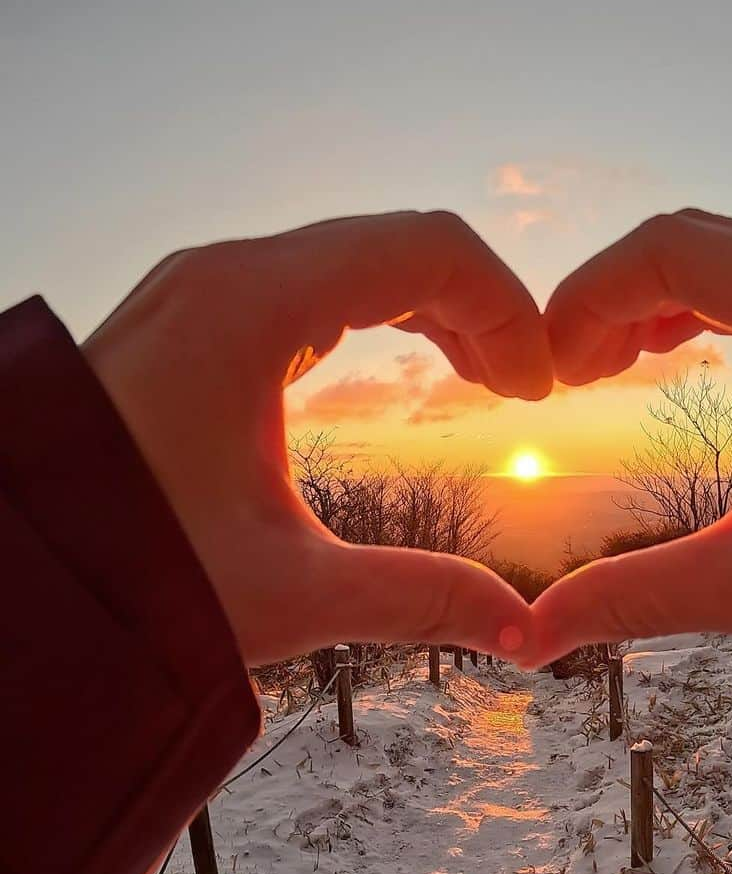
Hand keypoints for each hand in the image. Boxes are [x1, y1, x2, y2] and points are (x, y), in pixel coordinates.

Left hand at [82, 212, 551, 665]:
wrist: (20, 579)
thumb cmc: (130, 574)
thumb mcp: (288, 591)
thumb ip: (418, 598)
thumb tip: (523, 631)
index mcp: (250, 307)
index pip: (425, 248)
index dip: (506, 305)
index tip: (538, 388)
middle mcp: (222, 275)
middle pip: (394, 242)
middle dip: (477, 305)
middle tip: (522, 390)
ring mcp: (200, 291)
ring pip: (352, 258)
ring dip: (430, 306)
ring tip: (483, 378)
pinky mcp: (192, 320)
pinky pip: (310, 284)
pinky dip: (375, 312)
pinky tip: (408, 362)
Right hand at [532, 211, 731, 672]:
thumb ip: (634, 596)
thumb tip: (530, 636)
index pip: (677, 249)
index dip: (590, 295)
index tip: (550, 366)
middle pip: (697, 238)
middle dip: (613, 296)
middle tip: (566, 374)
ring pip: (729, 254)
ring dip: (653, 299)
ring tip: (600, 367)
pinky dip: (699, 307)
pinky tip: (660, 352)